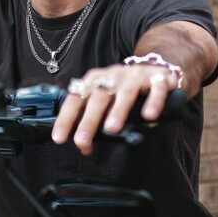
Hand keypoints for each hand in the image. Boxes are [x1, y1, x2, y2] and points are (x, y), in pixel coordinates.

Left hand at [51, 64, 177, 154]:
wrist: (156, 70)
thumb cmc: (124, 90)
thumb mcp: (105, 100)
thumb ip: (94, 120)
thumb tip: (83, 146)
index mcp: (95, 80)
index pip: (76, 99)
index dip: (66, 118)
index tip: (59, 138)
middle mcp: (113, 76)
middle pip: (98, 98)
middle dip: (88, 120)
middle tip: (82, 141)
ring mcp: (135, 76)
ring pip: (125, 93)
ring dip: (118, 111)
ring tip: (112, 129)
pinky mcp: (158, 78)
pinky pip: (156, 90)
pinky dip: (153, 102)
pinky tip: (149, 117)